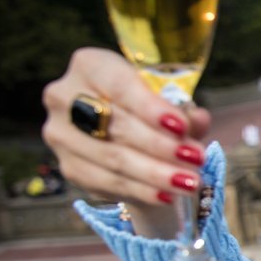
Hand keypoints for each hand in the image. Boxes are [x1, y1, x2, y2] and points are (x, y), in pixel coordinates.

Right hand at [41, 48, 212, 238]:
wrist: (126, 139)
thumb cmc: (149, 111)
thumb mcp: (167, 103)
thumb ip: (183, 111)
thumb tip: (197, 119)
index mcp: (89, 65)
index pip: (118, 85)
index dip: (150, 107)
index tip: (181, 127)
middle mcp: (64, 96)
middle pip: (116, 125)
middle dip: (161, 145)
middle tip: (196, 159)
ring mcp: (62, 134)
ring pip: (113, 158)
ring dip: (156, 173)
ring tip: (189, 182)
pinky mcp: (69, 167)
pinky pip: (108, 182)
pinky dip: (142, 191)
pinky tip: (167, 195)